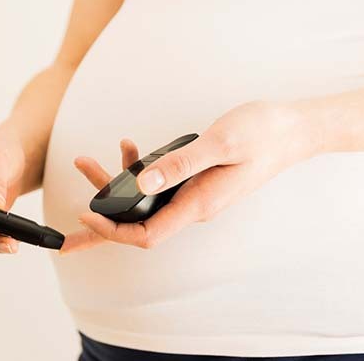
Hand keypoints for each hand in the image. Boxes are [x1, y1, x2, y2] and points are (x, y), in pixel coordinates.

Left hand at [62, 100, 321, 252]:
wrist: (293, 130)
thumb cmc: (263, 134)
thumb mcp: (221, 143)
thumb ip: (181, 164)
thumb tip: (142, 181)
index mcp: (199, 204)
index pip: (148, 234)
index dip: (113, 230)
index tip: (87, 214)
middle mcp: (194, 205)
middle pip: (139, 224)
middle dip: (103, 216)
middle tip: (70, 215)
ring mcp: (194, 195)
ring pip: (145, 202)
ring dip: (114, 186)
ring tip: (85, 163)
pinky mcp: (195, 181)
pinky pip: (159, 184)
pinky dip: (138, 169)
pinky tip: (129, 149)